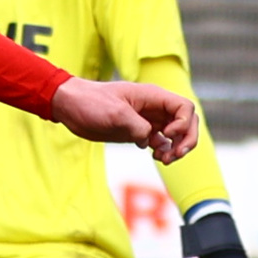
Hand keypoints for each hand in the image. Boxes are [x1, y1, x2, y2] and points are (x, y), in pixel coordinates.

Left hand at [51, 78, 198, 162]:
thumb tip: (151, 141)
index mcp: (152, 97)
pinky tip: (155, 157)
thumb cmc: (90, 103)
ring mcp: (147, 120)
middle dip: (187, 139)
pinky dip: (164, 151)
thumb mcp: (114, 113)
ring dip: (176, 148)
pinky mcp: (138, 131)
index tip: (165, 135)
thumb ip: (137, 126)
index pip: (184, 108)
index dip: (183, 124)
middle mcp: (154, 108)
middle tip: (175, 155)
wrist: (71, 107)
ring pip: (176, 134)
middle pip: (186, 122)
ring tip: (164, 160)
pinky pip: (161, 142)